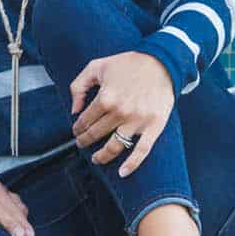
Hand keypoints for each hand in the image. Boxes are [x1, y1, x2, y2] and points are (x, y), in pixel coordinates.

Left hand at [70, 50, 176, 176]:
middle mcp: (120, 112)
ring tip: (96, 159)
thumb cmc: (126, 64)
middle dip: (85, 141)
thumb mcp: (96, 67)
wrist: (161, 63)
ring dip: (102, 156)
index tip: (76, 131)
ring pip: (115, 146)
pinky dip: (132, 164)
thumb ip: (78, 87)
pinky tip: (122, 172)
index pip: (85, 121)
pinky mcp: (154, 126)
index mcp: (105, 98)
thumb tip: (74, 111)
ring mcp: (138, 121)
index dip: (78, 128)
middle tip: (82, 143)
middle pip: (96, 135)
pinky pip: (142, 151)